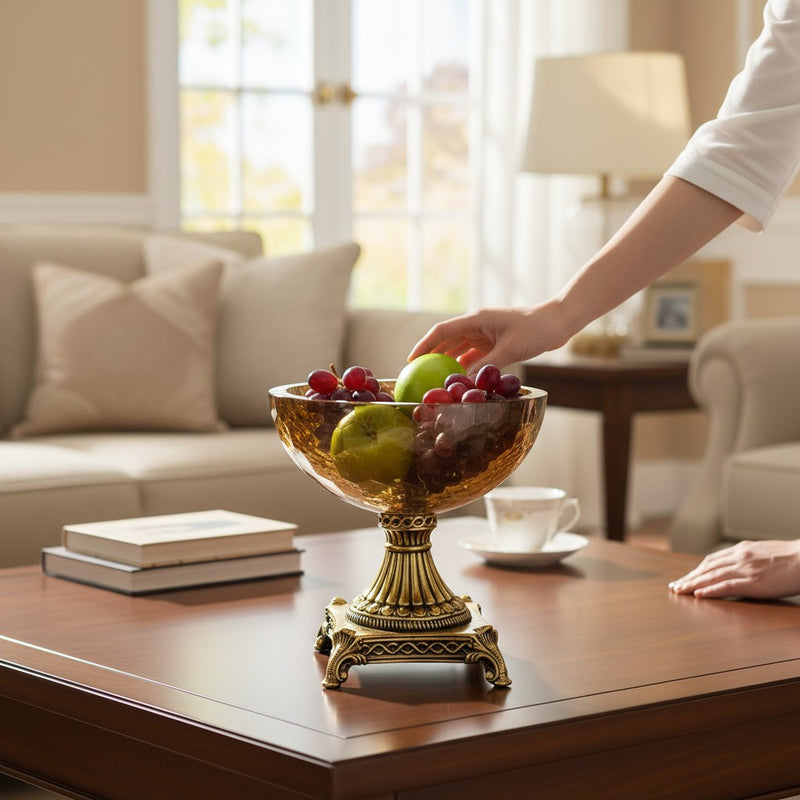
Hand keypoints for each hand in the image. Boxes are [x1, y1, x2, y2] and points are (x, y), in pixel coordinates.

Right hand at [406, 300, 573, 372]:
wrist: (557, 322)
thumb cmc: (535, 330)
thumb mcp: (510, 349)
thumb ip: (488, 366)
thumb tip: (468, 383)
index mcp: (476, 320)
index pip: (442, 331)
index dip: (424, 345)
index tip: (411, 360)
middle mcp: (477, 325)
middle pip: (446, 340)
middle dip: (430, 355)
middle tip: (417, 373)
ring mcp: (485, 334)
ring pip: (459, 349)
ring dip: (447, 362)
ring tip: (433, 378)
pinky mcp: (494, 342)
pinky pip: (474, 356)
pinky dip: (465, 366)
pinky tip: (460, 380)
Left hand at [669, 539, 799, 598]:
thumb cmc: (792, 557)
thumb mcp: (765, 552)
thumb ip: (749, 558)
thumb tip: (739, 565)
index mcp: (742, 550)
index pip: (712, 560)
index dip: (696, 569)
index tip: (686, 577)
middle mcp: (739, 557)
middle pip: (707, 568)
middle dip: (689, 577)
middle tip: (675, 586)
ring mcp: (745, 569)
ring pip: (712, 577)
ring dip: (692, 584)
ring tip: (679, 591)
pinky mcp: (754, 582)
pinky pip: (727, 586)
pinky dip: (710, 590)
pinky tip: (698, 594)